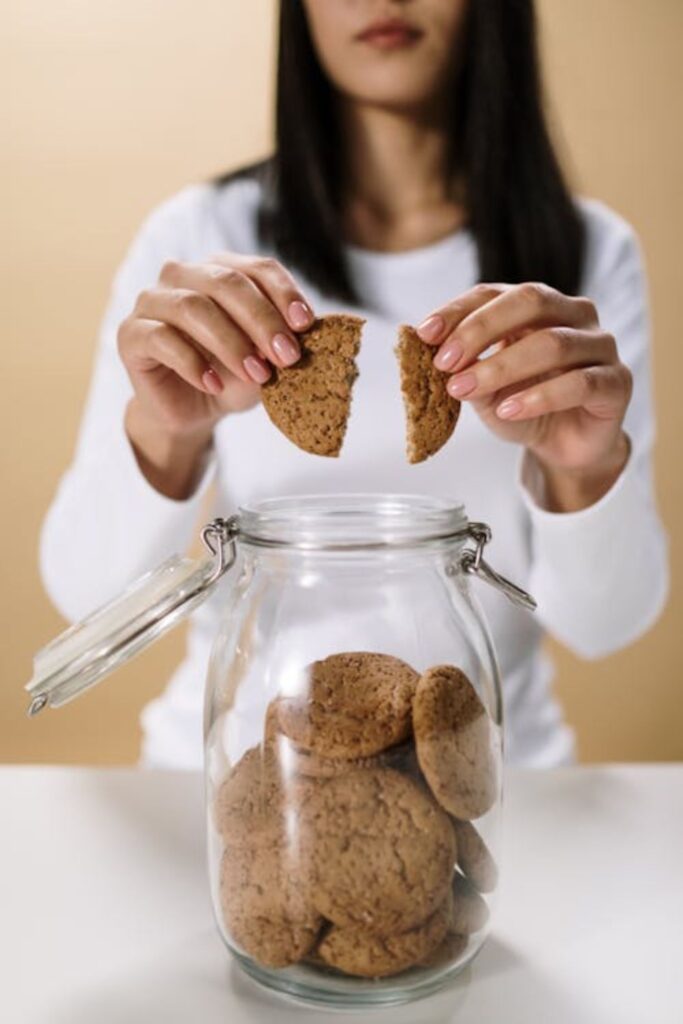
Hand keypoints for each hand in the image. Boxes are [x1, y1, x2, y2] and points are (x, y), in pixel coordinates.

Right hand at [118, 253, 313, 436]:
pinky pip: (162, 339)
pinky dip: (193, 363)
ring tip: (257, 375)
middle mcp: (183, 275)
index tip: (306, 324)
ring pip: (193, 307)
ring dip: (231, 343)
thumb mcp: (268, 358)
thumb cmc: (232, 375)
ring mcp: (152, 301)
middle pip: (226, 282)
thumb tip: (318, 332)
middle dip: (262, 320)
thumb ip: (286, 340)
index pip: (257, 268)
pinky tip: (214, 385)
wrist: (194, 410)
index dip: (284, 292)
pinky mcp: (131, 334)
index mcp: (221, 270)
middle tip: (287, 357)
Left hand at [417, 282, 632, 510]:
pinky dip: (539, 396)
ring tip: (466, 389)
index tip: (425, 334)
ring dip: (502, 366)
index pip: (495, 292)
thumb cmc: (522, 406)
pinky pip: (580, 383)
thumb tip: (430, 353)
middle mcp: (574, 314)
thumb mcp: (484, 389)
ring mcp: (600, 345)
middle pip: (530, 301)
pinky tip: (508, 410)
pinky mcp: (616, 382)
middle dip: (480, 329)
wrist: (564, 446)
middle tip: (445, 361)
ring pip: (553, 343)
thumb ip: (464, 369)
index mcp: (537, 305)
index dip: (458, 310)